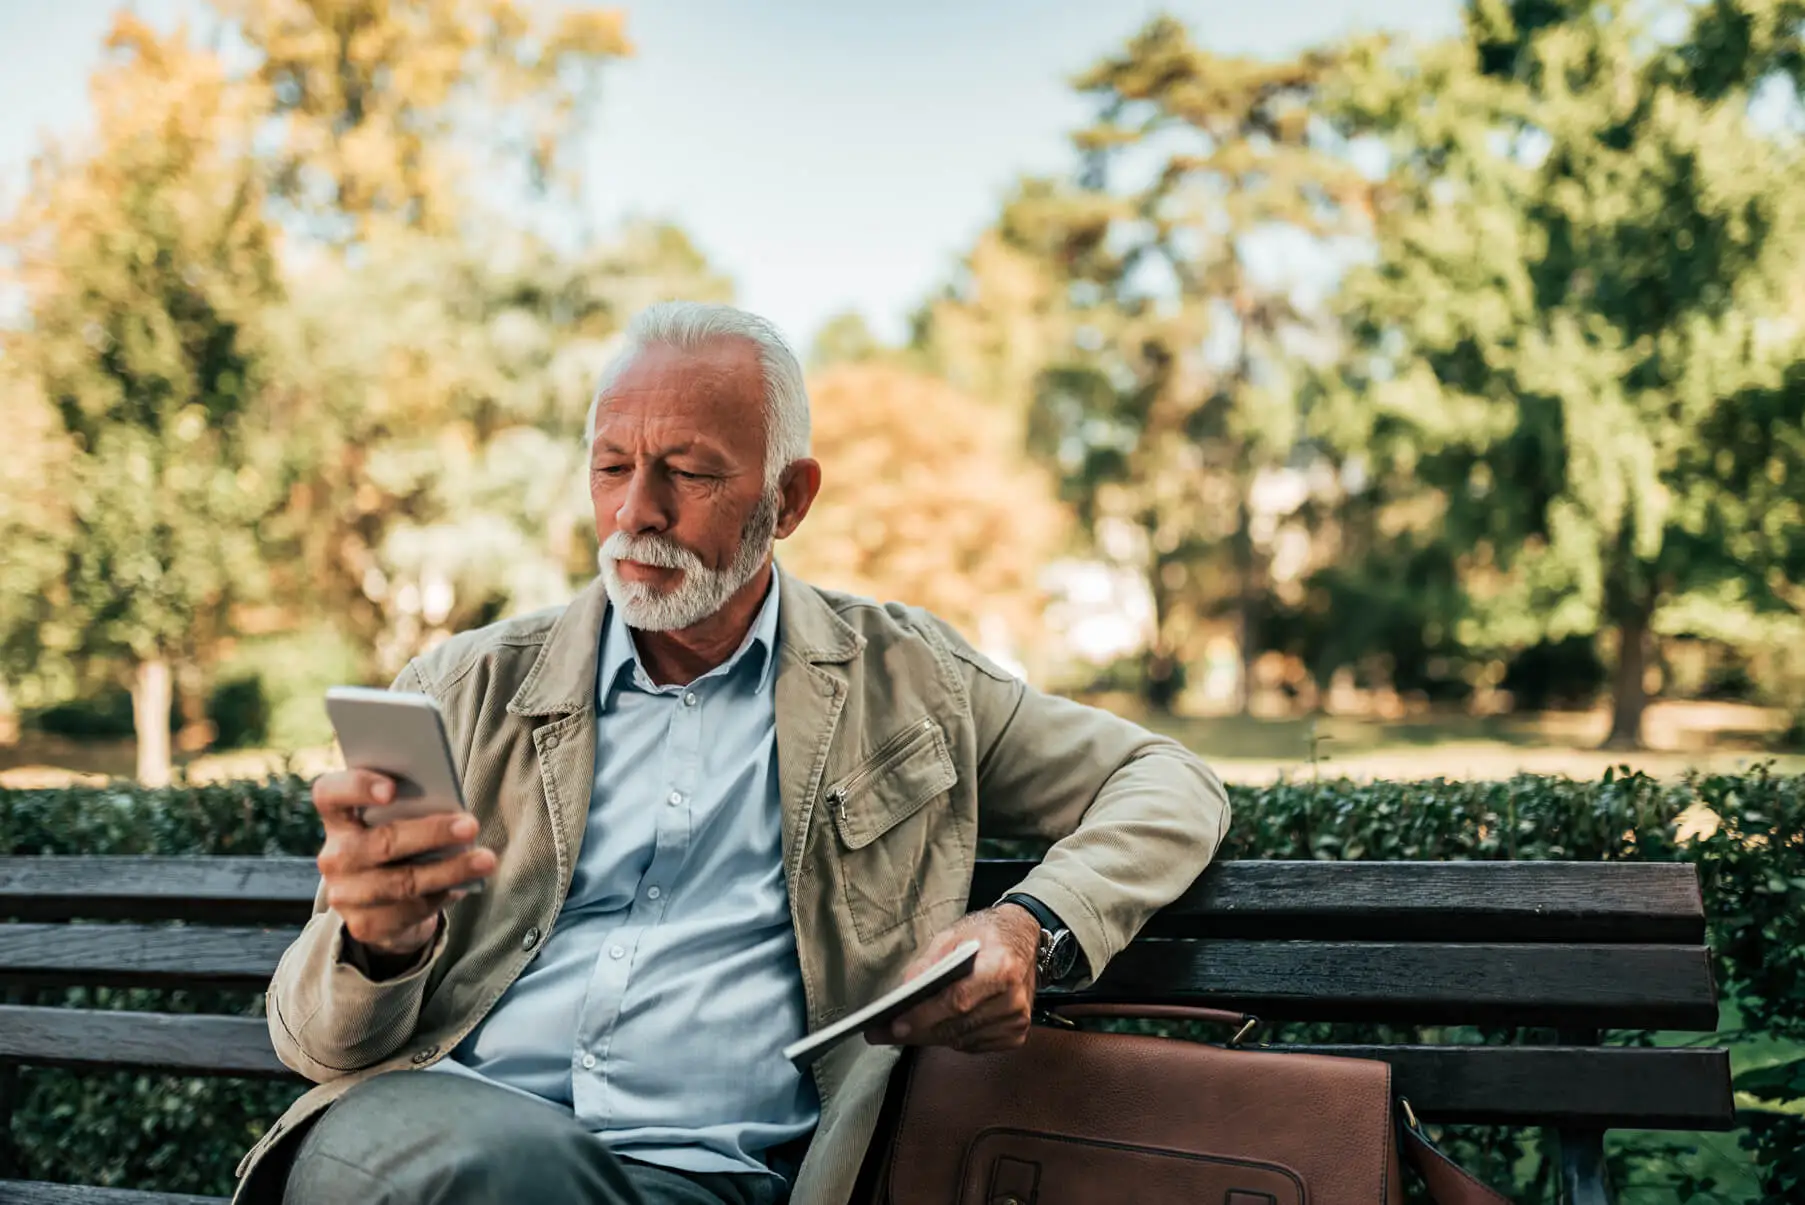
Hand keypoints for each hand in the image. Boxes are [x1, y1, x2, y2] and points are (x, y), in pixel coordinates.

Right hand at [311, 769, 496, 960]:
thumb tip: (451, 808)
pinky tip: (465, 884)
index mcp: (338, 819)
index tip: (392, 788)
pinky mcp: (363, 925)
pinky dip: (442, 895)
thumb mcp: (398, 821)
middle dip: (431, 833)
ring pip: (402, 882)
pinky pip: (410, 910)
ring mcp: (344, 894)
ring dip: (449, 870)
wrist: (383, 904)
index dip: (357, 787)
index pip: (330, 794)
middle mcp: (334, 856)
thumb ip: (412, 807)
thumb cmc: (398, 844)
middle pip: (381, 842)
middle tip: (470, 825)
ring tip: (485, 859)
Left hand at [865, 904, 1041, 1053]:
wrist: (1024, 937)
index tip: (896, 1025)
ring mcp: (1018, 1020)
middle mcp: (1014, 999)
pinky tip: (943, 1024)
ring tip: (910, 1026)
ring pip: (962, 1040)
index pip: (957, 1001)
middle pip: (957, 1026)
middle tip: (887, 1031)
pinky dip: (954, 1038)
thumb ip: (929, 963)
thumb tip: (906, 991)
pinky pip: (974, 1045)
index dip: (924, 1016)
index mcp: (1001, 969)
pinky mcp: (1017, 1034)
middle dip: (919, 1030)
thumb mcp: (954, 935)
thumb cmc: (987, 934)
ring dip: (934, 1035)